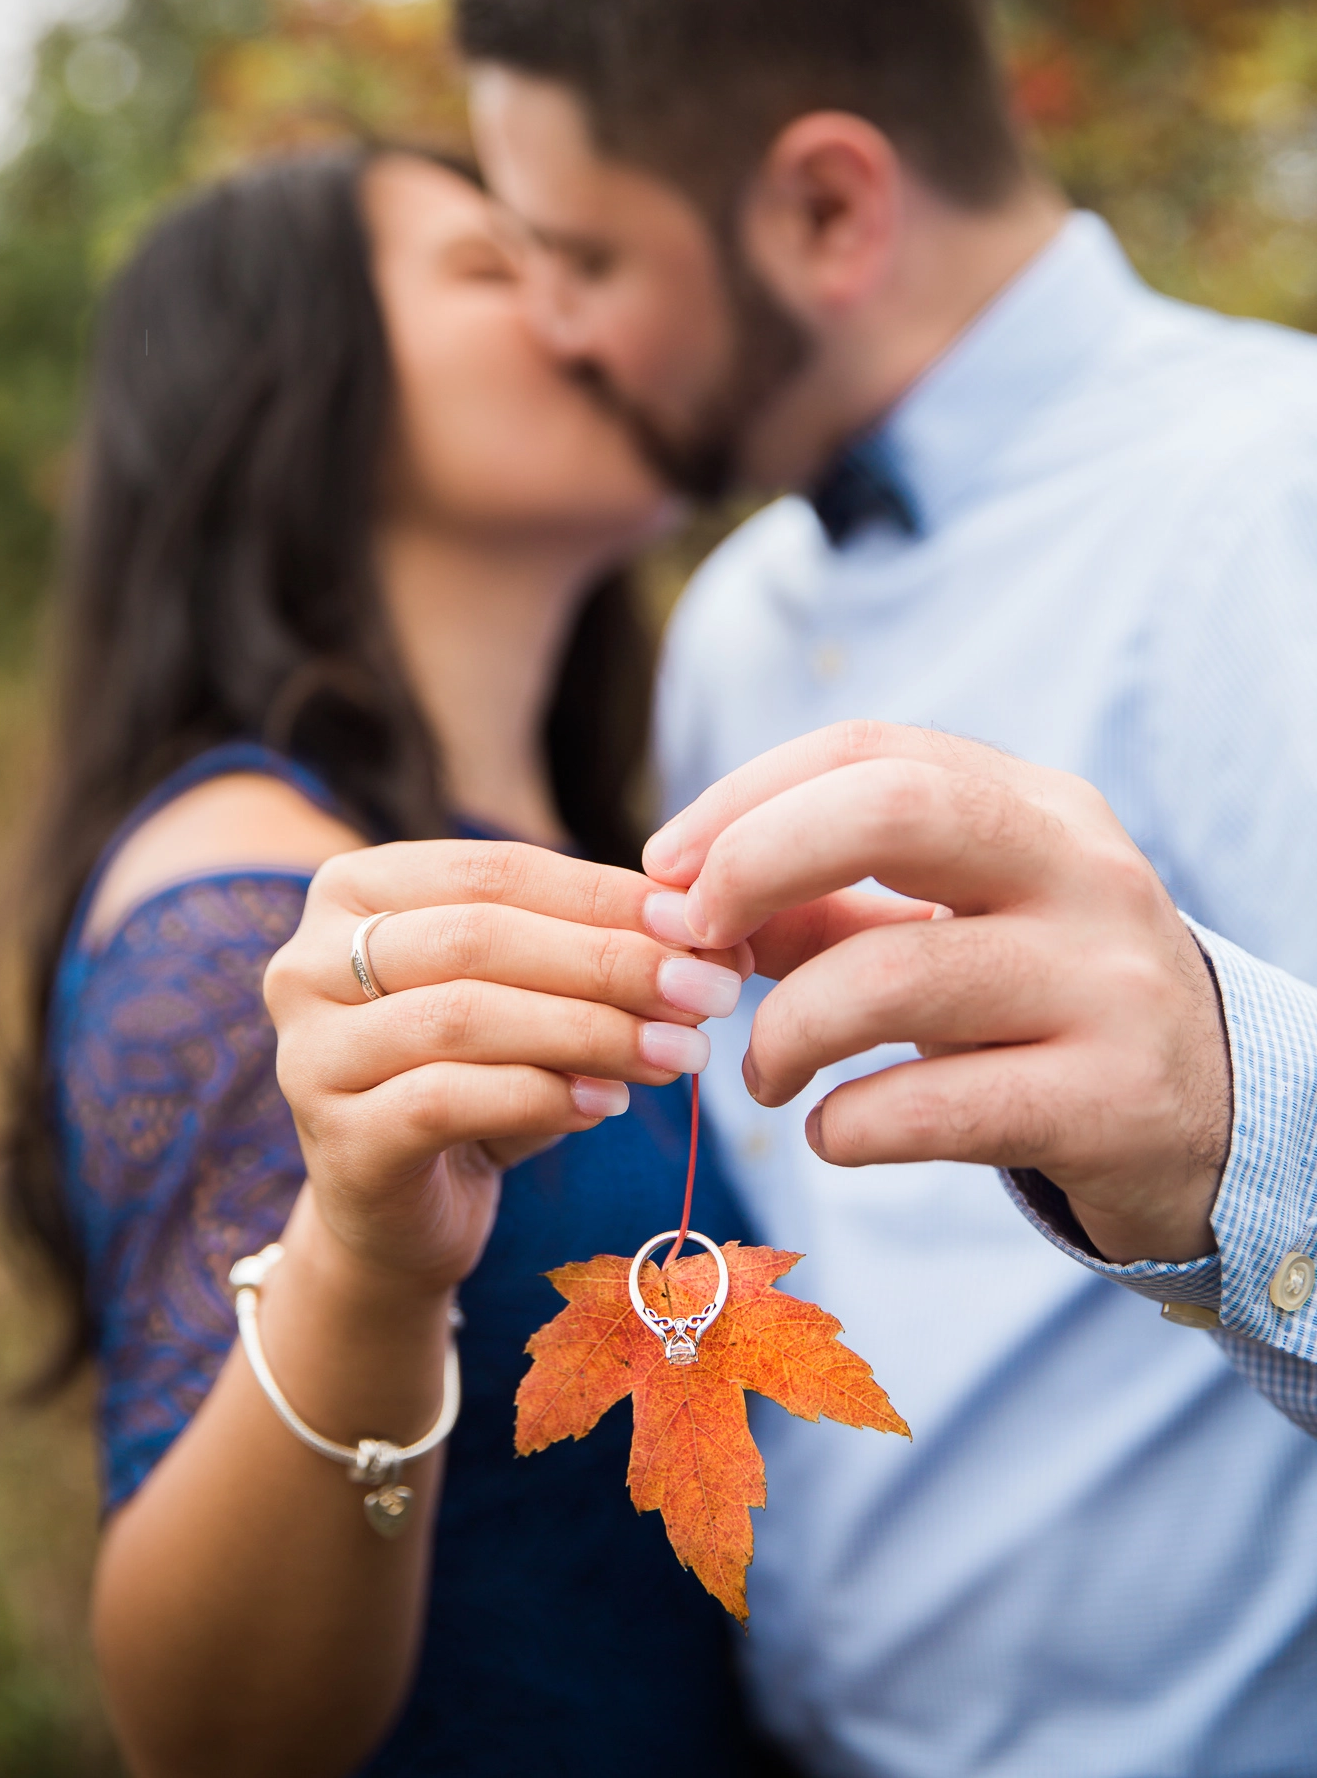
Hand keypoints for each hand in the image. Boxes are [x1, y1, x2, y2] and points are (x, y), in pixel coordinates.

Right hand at [264, 839, 744, 1295]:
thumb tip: (719, 939)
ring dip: (590, 1030)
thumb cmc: (478, 1078)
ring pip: (466, 1017)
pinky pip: (446, 1101)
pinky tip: (607, 1105)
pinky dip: (540, 1097)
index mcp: (355, 890)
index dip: (607, 896)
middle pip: (480, 937)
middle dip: (609, 962)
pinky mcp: (335, 1140)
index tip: (703, 928)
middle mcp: (308, 959)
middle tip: (707, 993)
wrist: (407, 1212)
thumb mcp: (534, 997)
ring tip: (677, 1053)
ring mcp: (309, 1052)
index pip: (496, 870)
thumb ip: (600, 951)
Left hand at [641, 722, 1231, 1265]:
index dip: (744, 797)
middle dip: (757, 864)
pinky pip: (936, 1107)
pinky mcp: (1111, 1104)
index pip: (870, 750)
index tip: (666, 868)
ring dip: (786, 1033)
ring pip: (895, 977)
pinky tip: (832, 1133)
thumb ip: (831, 903)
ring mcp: (1107, 986)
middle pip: (892, 811)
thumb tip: (685, 896)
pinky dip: (847, 1127)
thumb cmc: (1046, 1002)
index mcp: (1038, 807)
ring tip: (766, 1075)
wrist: (1216, 1119)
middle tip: (697, 942)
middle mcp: (1083, 874)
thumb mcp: (959, 925)